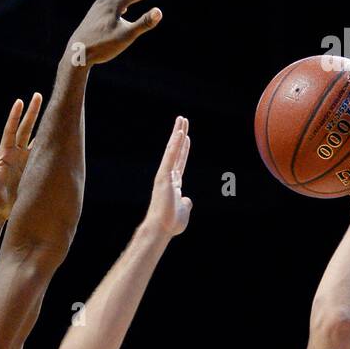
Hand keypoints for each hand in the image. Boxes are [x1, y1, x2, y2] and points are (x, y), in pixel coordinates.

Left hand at [0, 94, 42, 218]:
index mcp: (4, 154)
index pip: (11, 130)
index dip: (15, 116)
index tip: (20, 101)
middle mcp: (15, 154)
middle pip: (25, 129)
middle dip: (32, 113)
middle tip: (39, 96)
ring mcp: (24, 162)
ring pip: (36, 139)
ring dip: (44, 126)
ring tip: (53, 113)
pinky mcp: (32, 172)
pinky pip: (42, 156)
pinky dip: (50, 147)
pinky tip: (58, 139)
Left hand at [68, 0, 176, 67]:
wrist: (76, 53)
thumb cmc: (101, 47)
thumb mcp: (125, 37)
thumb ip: (143, 24)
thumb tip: (160, 11)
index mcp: (116, 3)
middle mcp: (107, 0)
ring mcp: (100, 5)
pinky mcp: (95, 13)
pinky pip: (113, 1)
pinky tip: (124, 6)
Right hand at [144, 116, 191, 236]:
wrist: (162, 229)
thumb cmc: (171, 223)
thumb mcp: (184, 210)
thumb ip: (186, 203)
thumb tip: (188, 200)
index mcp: (173, 184)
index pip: (180, 162)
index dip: (183, 149)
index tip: (186, 136)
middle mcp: (168, 177)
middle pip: (176, 151)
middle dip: (179, 135)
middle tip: (182, 120)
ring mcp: (165, 176)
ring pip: (172, 150)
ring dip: (177, 134)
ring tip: (181, 119)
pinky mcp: (163, 176)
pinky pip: (170, 157)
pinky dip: (175, 145)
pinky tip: (180, 133)